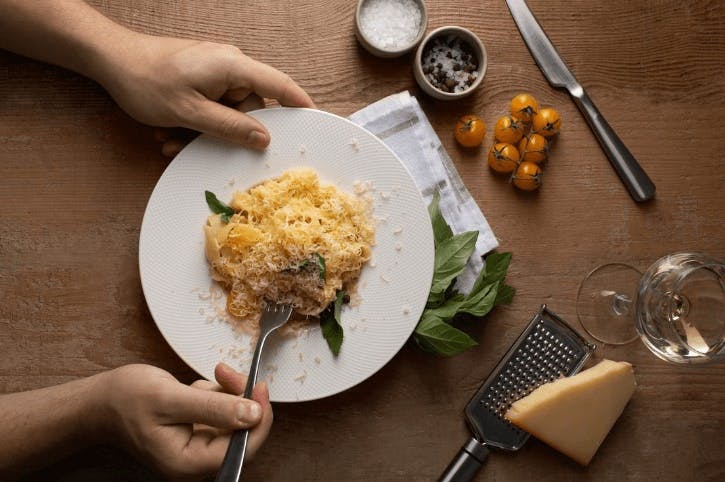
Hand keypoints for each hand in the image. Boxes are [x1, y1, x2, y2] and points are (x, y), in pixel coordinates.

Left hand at [97, 33, 314, 154]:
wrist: (110, 60)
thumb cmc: (148, 81)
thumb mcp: (190, 113)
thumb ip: (231, 127)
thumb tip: (264, 139)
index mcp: (234, 66)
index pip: (279, 85)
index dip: (300, 104)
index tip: (318, 121)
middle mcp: (230, 66)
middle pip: (251, 107)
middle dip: (229, 132)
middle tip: (205, 148)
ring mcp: (215, 72)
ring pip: (227, 112)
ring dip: (205, 131)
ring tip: (175, 139)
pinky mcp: (202, 78)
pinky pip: (211, 107)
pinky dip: (196, 123)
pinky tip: (171, 133)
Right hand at [101, 363, 271, 480]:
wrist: (99, 401)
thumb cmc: (125, 400)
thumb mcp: (170, 399)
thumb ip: (213, 408)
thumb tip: (253, 414)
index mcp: (189, 462)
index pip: (243, 448)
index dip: (259, 418)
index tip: (258, 386)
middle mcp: (196, 460)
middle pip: (242, 432)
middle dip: (239, 398)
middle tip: (225, 372)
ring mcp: (197, 445)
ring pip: (234, 418)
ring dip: (223, 394)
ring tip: (195, 383)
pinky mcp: (197, 431)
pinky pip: (221, 412)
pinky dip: (214, 395)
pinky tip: (193, 389)